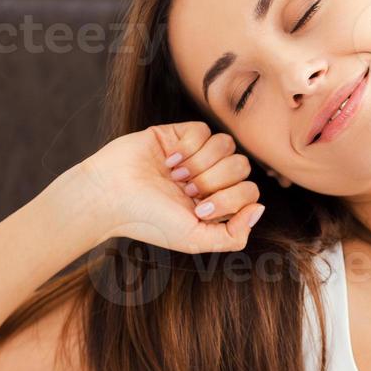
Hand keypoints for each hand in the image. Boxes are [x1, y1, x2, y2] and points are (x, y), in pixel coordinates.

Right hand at [73, 122, 265, 254]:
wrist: (110, 196)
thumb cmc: (149, 221)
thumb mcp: (195, 240)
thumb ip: (234, 235)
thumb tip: (260, 209)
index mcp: (217, 202)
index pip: (250, 192)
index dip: (231, 199)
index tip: (199, 208)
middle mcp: (210, 178)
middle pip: (242, 166)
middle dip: (215, 181)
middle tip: (186, 191)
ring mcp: (195, 155)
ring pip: (227, 145)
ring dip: (201, 163)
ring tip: (176, 176)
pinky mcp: (178, 134)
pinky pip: (204, 129)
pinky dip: (187, 147)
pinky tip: (167, 160)